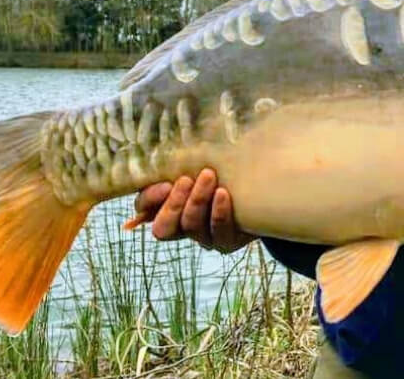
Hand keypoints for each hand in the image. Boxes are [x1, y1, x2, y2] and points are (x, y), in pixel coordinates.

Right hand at [126, 168, 253, 253]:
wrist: (258, 188)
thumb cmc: (220, 172)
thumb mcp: (194, 166)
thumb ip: (175, 164)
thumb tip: (155, 160)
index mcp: (167, 210)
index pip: (145, 211)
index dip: (151, 201)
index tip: (165, 183)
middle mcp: (182, 228)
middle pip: (165, 227)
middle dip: (174, 203)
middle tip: (185, 179)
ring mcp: (204, 237)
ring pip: (191, 226)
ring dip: (197, 200)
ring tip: (208, 176)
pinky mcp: (227, 242)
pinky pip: (219, 232)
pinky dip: (219, 212)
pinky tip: (223, 194)